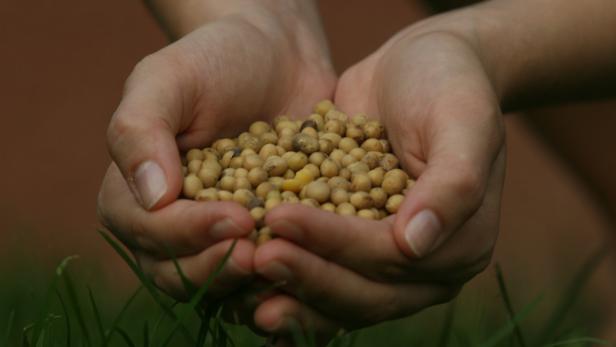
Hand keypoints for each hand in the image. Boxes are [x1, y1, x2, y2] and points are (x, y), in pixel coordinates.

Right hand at [97, 6, 335, 300]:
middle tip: (261, 255)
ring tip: (290, 268)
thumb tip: (151, 198)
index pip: (150, 232)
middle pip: (181, 273)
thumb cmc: (215, 62)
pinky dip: (287, 281)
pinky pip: (266, 276)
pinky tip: (315, 272)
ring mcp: (218, 240)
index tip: (238, 218)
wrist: (275, 61)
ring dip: (254, 286)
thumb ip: (141, 130)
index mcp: (135, 196)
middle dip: (220, 267)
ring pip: (224, 285)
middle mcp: (171, 228)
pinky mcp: (262, 241)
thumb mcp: (167, 79)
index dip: (189, 233)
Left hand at [250, 19, 505, 342]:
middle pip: (364, 291)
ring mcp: (389, 263)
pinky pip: (324, 273)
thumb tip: (415, 244)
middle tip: (256, 257)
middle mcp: (426, 266)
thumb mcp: (461, 120)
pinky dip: (290, 281)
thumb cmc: (447, 84)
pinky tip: (248, 282)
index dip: (336, 244)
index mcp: (461, 243)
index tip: (279, 218)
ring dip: (292, 290)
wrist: (419, 68)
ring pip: (340, 295)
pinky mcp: (357, 248)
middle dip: (308, 274)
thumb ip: (453, 182)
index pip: (392, 258)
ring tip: (243, 278)